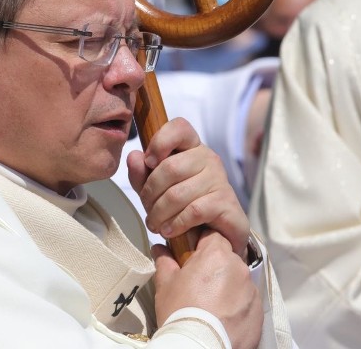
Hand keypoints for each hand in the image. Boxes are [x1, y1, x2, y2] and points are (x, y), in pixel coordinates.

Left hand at [127, 117, 249, 256]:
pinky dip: (176, 224)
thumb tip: (134, 156)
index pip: (179, 127)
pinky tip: (169, 230)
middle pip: (170, 167)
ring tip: (155, 224)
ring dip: (160, 214)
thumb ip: (141, 173)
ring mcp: (220, 179)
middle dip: (150, 193)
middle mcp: (208, 158)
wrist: (216, 233)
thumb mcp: (155, 189)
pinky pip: (193, 211)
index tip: (149, 163)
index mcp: (191, 147)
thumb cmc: (182, 205)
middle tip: (148, 209)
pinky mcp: (226, 202)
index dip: (160, 142)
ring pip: (178, 194)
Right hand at [153, 230, 262, 348]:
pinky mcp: (258, 313)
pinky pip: (247, 302)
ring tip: (210, 306)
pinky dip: (237, 307)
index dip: (201, 246)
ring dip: (227, 288)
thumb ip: (165, 261)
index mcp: (216, 255)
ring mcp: (251, 291)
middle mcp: (239, 269)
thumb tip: (160, 250)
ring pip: (238, 281)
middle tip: (198, 285)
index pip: (213, 236)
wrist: (199, 347)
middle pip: (227, 259)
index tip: (191, 258)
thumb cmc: (181, 313)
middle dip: (214, 268)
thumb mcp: (166, 285)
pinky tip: (222, 318)